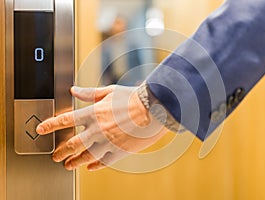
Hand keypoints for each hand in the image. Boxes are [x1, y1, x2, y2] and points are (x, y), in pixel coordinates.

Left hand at [36, 85, 166, 170]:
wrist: (153, 109)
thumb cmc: (132, 98)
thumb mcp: (109, 91)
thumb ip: (89, 93)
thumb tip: (74, 90)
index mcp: (93, 113)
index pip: (65, 120)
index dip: (50, 126)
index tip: (40, 130)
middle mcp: (97, 129)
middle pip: (72, 144)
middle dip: (60, 151)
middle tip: (55, 156)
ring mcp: (107, 142)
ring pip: (85, 156)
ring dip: (74, 162)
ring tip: (68, 165)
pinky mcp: (118, 151)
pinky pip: (102, 162)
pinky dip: (94, 165)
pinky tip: (90, 167)